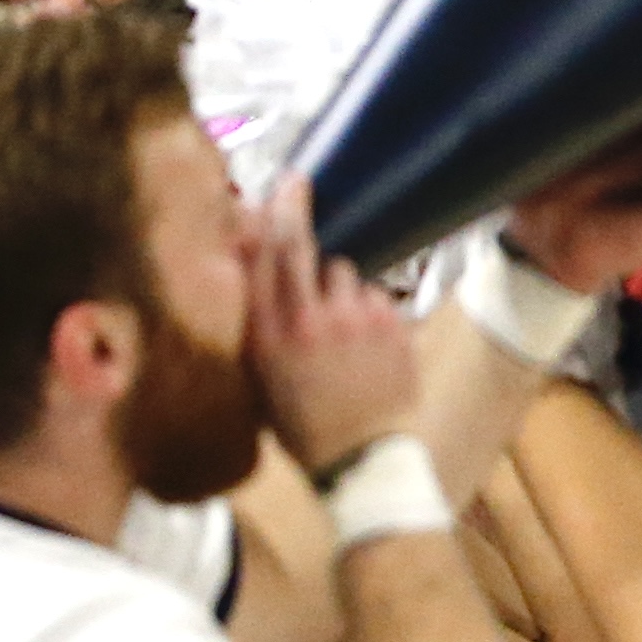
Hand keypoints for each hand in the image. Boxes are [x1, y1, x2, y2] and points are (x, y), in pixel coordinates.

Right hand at [243, 179, 422, 468]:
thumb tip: (247, 256)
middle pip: (304, 247)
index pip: (267, 255)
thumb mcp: (259, 370)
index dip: (274, 213)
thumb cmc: (301, 419)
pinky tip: (366, 341)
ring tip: (341, 324)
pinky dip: (370, 310)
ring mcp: (358, 321)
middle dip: (299, 213)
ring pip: (346, 273)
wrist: (360, 458)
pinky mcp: (394, 329)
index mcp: (270, 332)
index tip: (283, 183)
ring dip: (340, 287)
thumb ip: (253, 315)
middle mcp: (311, 319)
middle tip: (297, 188)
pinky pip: (378, 296)